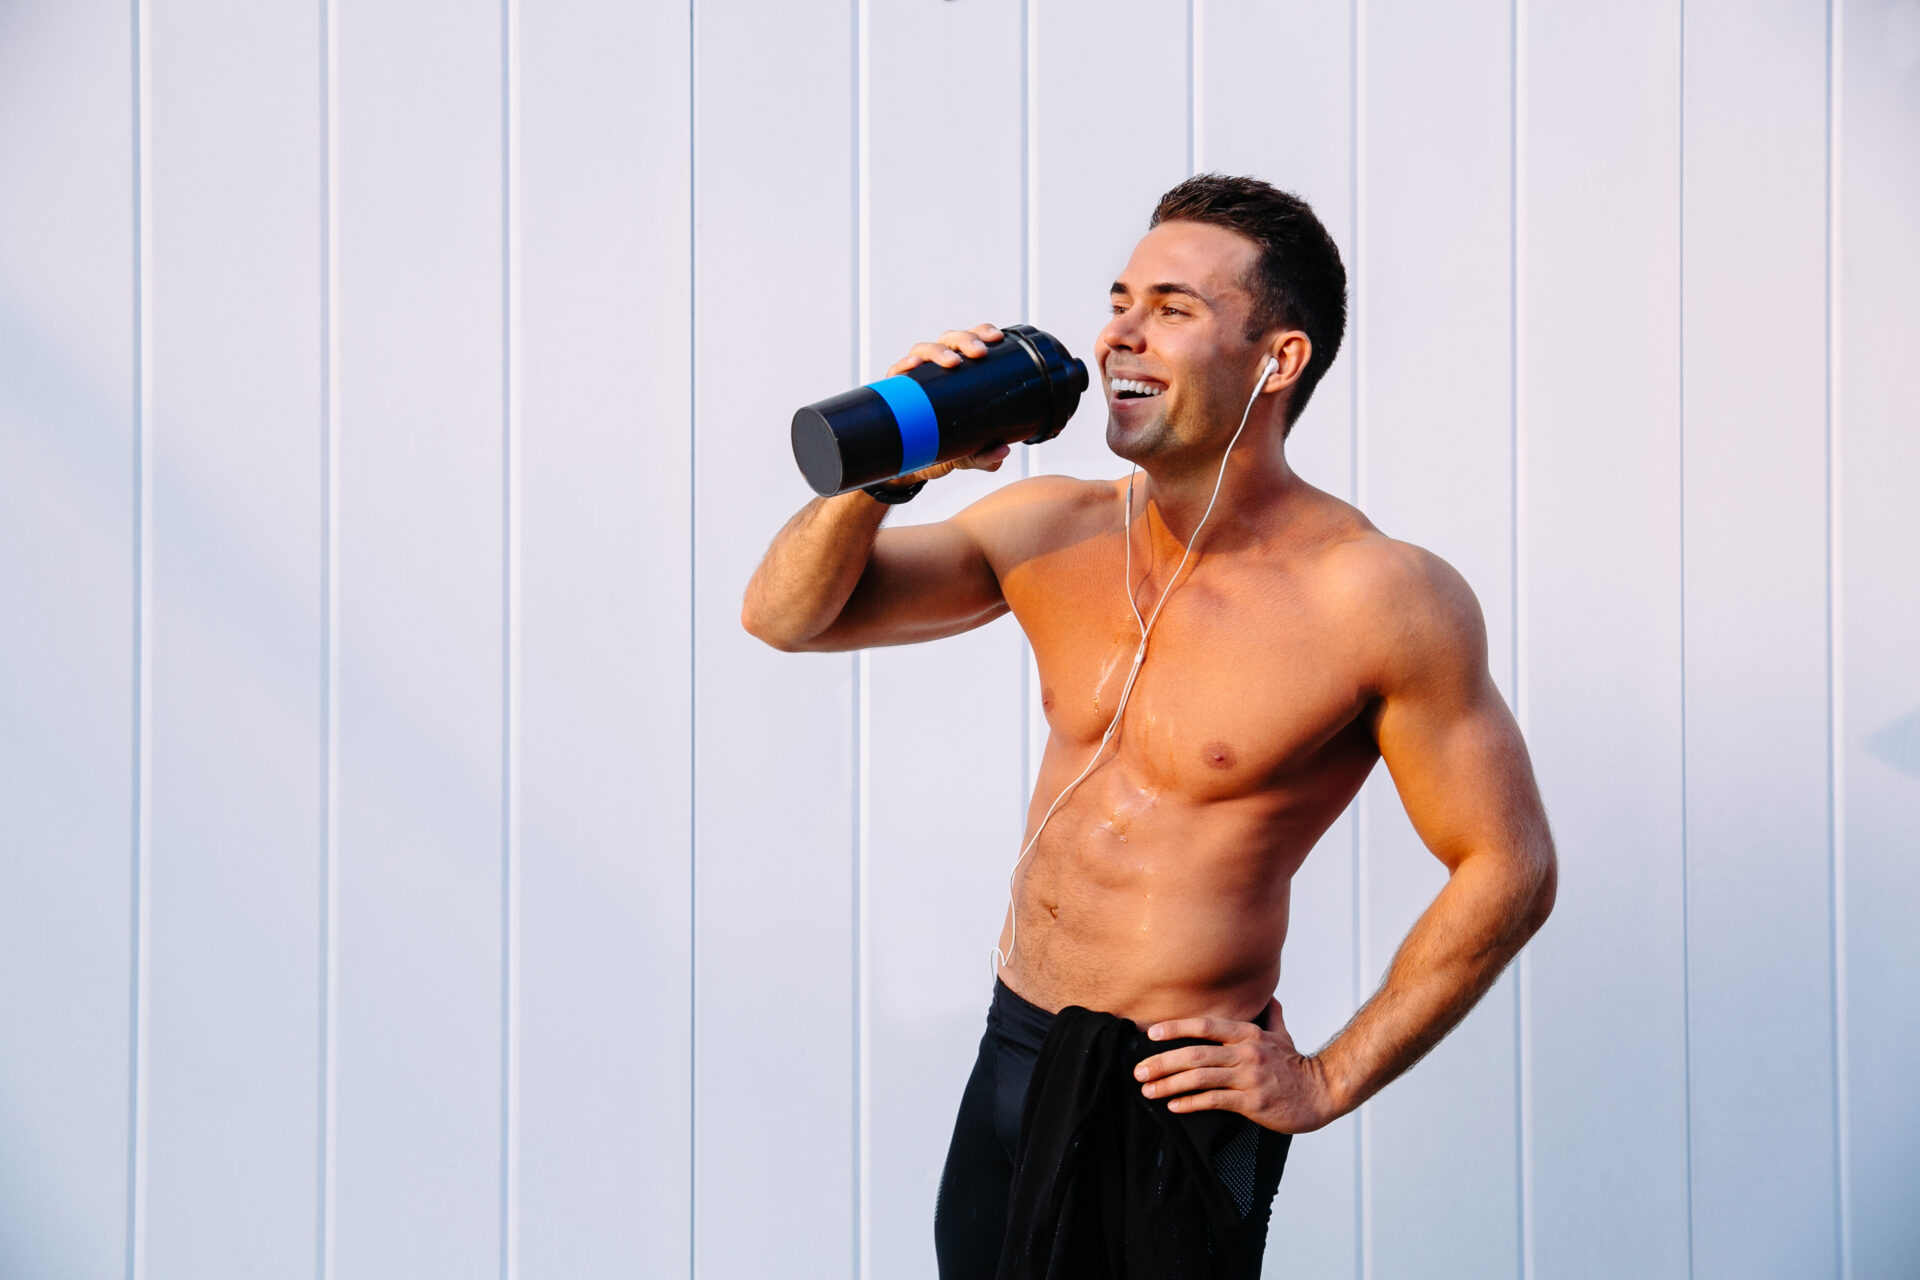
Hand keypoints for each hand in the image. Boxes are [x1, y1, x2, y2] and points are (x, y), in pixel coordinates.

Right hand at [879, 324, 1010, 484]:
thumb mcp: (970, 453)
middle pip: (951, 340)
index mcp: (961, 371)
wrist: (914, 463)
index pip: (972, 341)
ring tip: (951, 362)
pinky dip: (904, 365)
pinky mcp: (895, 389)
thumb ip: (987, 454)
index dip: (983, 332)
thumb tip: (1002, 450)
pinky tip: (914, 366)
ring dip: (938, 351)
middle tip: (979, 353)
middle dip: (965, 340)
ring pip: (924, 349)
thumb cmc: (948, 446)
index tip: (996, 338)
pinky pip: (897, 371)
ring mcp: (916, 376)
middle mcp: (937, 367)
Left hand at [1134, 997, 1340, 1133]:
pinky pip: (1214, 1101)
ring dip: (1169, 1085)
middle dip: (1162, 1062)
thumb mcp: (1282, 1035)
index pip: (1205, 1026)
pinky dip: (1190, 1103)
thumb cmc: (1296, 1066)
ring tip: (1148, 1091)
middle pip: (1195, 1054)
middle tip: (1138, 1071)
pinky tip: (1173, 1106)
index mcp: (1248, 1034)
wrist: (1321, 1093)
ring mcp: (1248, 1078)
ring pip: (1200, 1078)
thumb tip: (1268, 996)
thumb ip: (1270, 1015)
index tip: (1150, 1034)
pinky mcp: (1252, 1102)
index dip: (1175, 1028)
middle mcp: (1246, 1052)